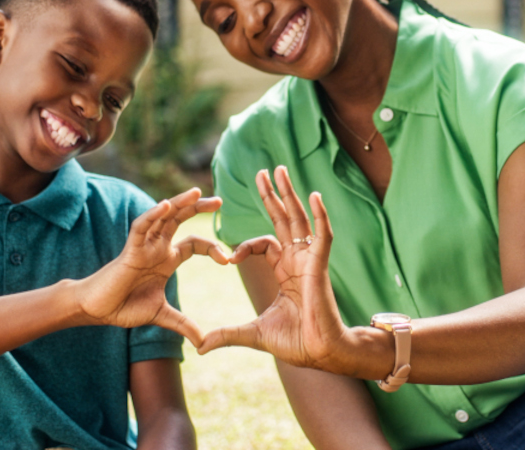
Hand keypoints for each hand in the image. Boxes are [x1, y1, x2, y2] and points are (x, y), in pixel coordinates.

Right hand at [74, 188, 225, 346]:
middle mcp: (158, 247)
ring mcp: (144, 246)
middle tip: (220, 201)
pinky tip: (165, 205)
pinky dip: (152, 215)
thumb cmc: (124, 307)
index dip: (212, 248)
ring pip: (163, 216)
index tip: (227, 260)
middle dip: (199, 208)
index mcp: (167, 259)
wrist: (97, 310)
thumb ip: (183, 325)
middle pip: (181, 220)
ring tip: (197, 193)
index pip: (195, 244)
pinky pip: (141, 227)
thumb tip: (203, 344)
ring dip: (180, 203)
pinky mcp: (130, 249)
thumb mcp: (161, 316)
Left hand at [197, 166, 349, 372]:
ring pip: (300, 219)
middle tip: (263, 172)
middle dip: (272, 196)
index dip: (245, 245)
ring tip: (280, 170)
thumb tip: (201, 347)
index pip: (265, 243)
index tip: (228, 258)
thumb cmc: (295, 342)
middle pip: (283, 220)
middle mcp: (297, 260)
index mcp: (284, 271)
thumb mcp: (253, 333)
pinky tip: (314, 195)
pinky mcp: (320, 265)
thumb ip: (227, 334)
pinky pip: (322, 235)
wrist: (318, 353)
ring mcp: (310, 260)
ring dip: (290, 194)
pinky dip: (320, 215)